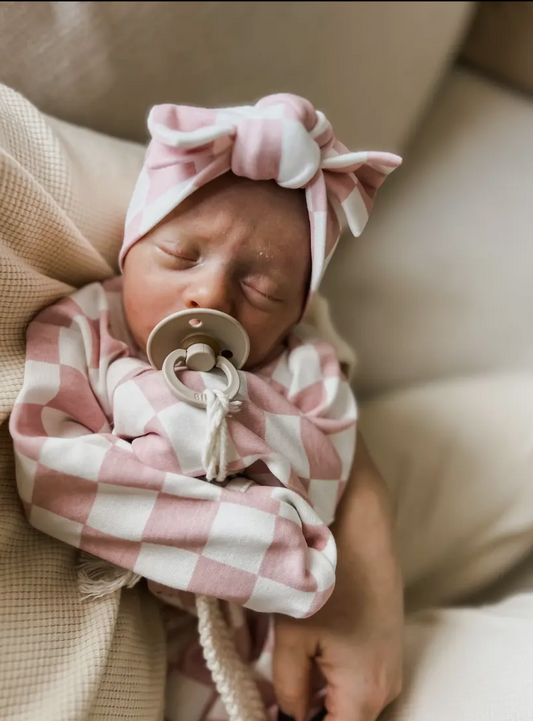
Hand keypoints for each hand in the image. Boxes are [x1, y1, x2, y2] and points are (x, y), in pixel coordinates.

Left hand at [273, 436, 403, 720]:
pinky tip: (312, 654)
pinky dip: (335, 678)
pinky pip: (360, 679)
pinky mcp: (388, 646)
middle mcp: (387, 687)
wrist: (362, 530)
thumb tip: (287, 716)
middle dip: (311, 715)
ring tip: (292, 675)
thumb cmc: (327, 580)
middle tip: (276, 702)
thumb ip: (289, 691)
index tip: (275, 715)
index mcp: (365, 694)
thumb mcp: (293, 640)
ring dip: (322, 698)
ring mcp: (392, 665)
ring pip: (352, 702)